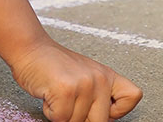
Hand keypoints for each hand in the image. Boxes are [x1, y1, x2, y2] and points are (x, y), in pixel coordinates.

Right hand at [10, 38, 142, 121]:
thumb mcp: (84, 76)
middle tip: (69, 101)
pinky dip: (50, 112)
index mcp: (107, 75)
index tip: (101, 108)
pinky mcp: (66, 90)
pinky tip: (49, 94)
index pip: (133, 96)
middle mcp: (100, 78)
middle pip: (100, 121)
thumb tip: (103, 120)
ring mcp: (84, 84)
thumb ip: (97, 96)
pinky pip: (61, 119)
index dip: (116, 111)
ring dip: (62, 114)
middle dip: (80, 118)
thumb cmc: (53, 66)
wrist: (29, 48)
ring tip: (56, 94)